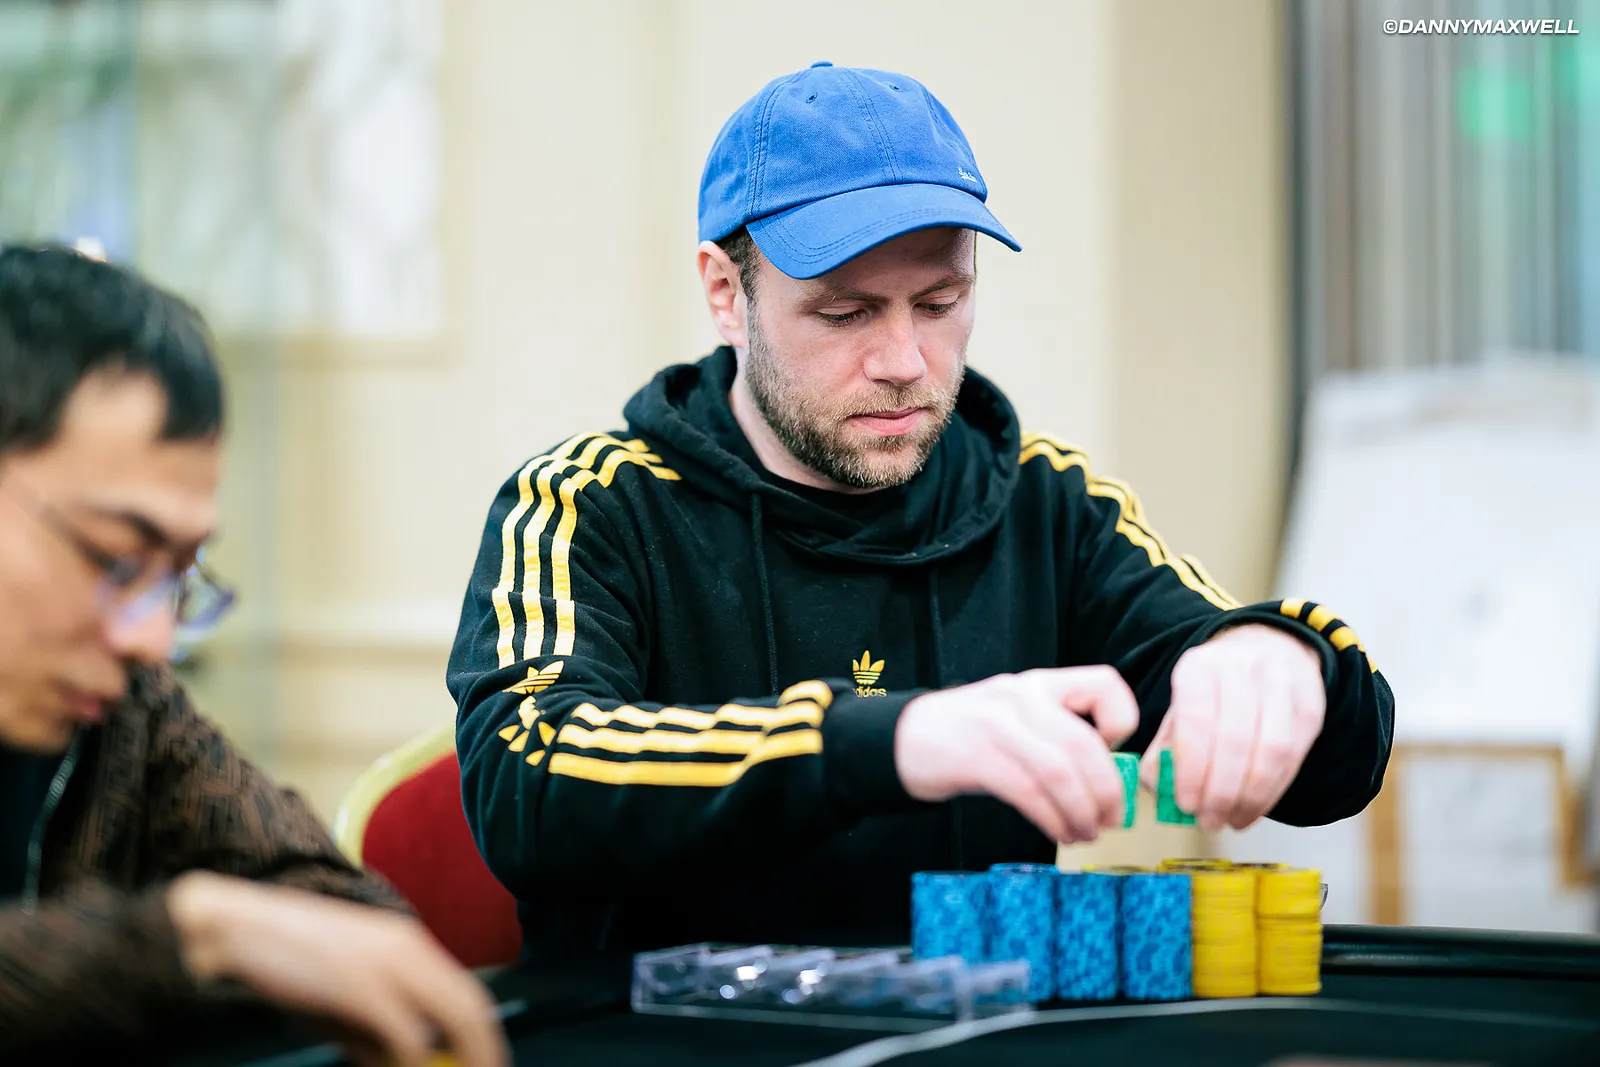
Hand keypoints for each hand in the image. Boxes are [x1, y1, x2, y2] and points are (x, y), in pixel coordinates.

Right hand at [167, 872, 507, 1066]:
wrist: (238, 926)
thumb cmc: (288, 963)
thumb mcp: (341, 997)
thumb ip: (374, 1030)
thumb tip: (405, 1062)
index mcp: (408, 944)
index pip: (468, 994)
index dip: (485, 1036)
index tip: (488, 1066)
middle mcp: (409, 949)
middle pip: (471, 1008)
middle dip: (485, 1052)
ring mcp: (389, 965)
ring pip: (454, 1017)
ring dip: (462, 1057)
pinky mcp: (362, 986)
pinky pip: (408, 1033)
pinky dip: (418, 1059)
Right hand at [894, 666, 1139, 843]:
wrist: (902, 739)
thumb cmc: (970, 735)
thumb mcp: (1017, 717)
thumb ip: (1057, 733)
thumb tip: (1106, 781)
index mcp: (1039, 683)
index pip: (1105, 683)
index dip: (1122, 721)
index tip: (1115, 755)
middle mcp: (1022, 695)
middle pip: (1084, 743)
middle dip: (1108, 791)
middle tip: (1113, 820)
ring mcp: (996, 724)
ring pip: (1059, 771)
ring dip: (1082, 812)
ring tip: (1087, 833)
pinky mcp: (975, 756)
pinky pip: (1028, 792)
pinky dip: (1052, 819)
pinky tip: (1059, 832)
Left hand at [1139, 624, 1325, 831]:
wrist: (1268, 650)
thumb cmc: (1216, 692)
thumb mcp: (1180, 707)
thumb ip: (1164, 748)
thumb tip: (1158, 788)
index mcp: (1200, 666)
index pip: (1197, 720)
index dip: (1192, 768)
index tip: (1187, 804)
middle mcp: (1242, 667)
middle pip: (1235, 738)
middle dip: (1221, 790)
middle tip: (1209, 821)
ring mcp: (1282, 684)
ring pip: (1272, 748)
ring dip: (1251, 795)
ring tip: (1232, 821)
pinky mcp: (1310, 704)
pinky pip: (1295, 756)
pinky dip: (1273, 791)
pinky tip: (1254, 809)